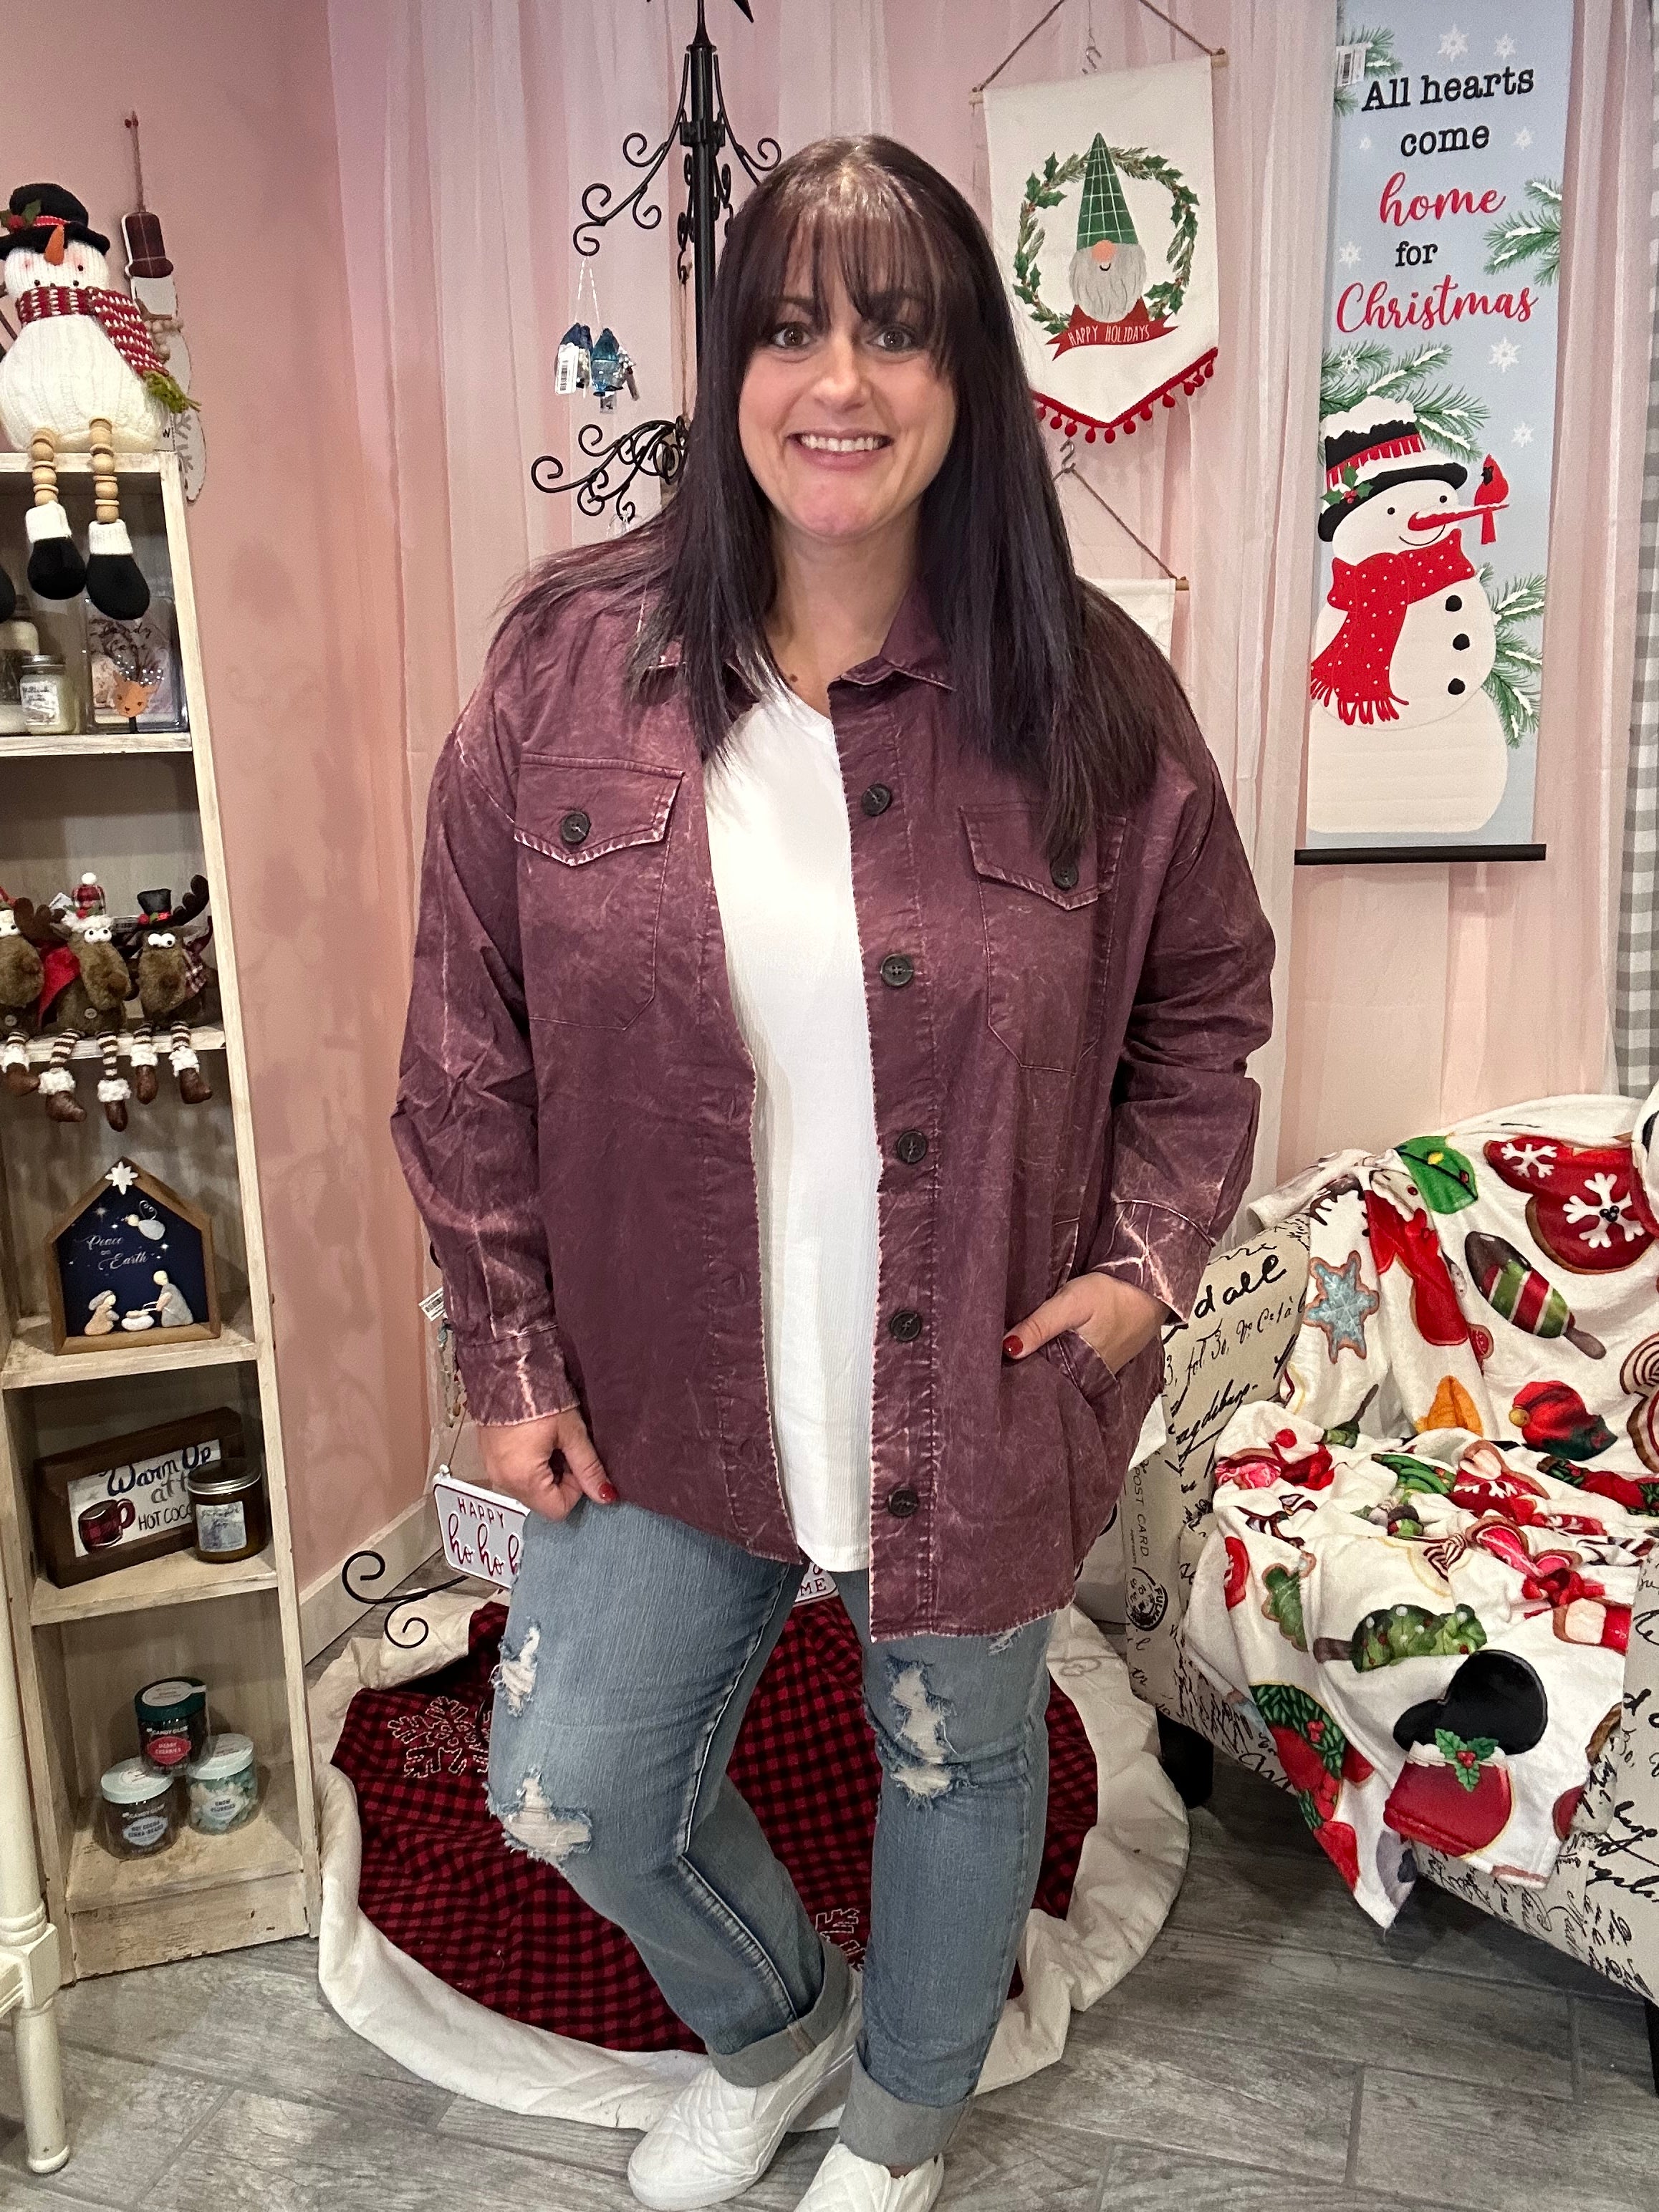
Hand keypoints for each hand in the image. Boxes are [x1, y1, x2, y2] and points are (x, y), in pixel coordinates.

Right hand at [477, 1406, 616, 1521]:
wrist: (505, 1368)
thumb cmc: (539, 1395)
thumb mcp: (572, 1432)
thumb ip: (589, 1468)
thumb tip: (605, 1495)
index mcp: (523, 1478)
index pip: (558, 1509)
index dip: (575, 1489)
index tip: (578, 1462)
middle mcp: (503, 1480)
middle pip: (542, 1501)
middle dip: (560, 1480)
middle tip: (565, 1447)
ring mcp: (492, 1469)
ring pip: (529, 1488)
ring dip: (545, 1472)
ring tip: (550, 1440)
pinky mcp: (489, 1457)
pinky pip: (515, 1474)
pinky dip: (530, 1464)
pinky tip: (536, 1438)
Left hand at [1004, 1271, 1165, 1375]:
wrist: (1150, 1292)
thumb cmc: (1112, 1296)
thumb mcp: (1071, 1304)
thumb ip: (1040, 1325)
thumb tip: (1007, 1348)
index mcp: (1075, 1370)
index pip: (1037, 1382)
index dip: (1015, 1375)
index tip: (993, 1368)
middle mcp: (1085, 1378)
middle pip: (1048, 1380)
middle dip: (1026, 1372)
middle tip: (998, 1360)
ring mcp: (1095, 1372)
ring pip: (1060, 1374)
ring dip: (1043, 1365)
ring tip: (1017, 1355)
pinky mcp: (1101, 1362)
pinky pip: (1074, 1366)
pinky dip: (1061, 1359)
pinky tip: (1047, 1348)